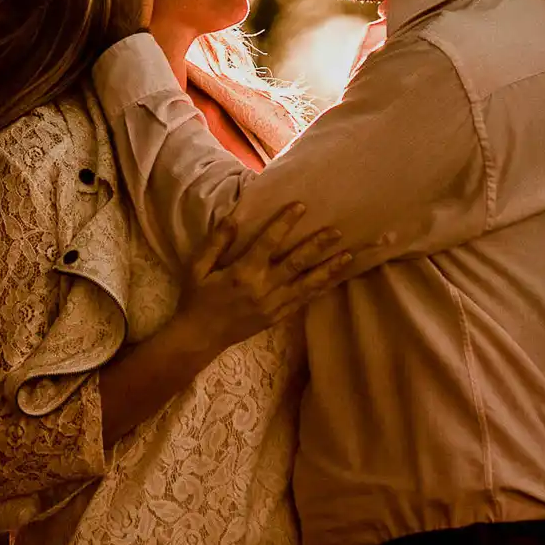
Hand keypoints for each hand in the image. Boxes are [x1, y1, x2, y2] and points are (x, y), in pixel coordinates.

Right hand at [174, 204, 381, 355]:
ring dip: (328, 269)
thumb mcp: (197, 268)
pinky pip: (303, 301)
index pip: (268, 243)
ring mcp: (273, 305)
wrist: (199, 338)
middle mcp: (262, 289)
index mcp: (242, 273)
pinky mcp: (277, 317)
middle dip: (317, 245)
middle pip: (296, 263)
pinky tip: (334, 280)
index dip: (285, 223)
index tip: (301, 206)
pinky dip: (320, 289)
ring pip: (306, 284)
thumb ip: (216, 242)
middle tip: (336, 230)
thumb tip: (234, 218)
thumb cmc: (196, 299)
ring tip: (348, 255)